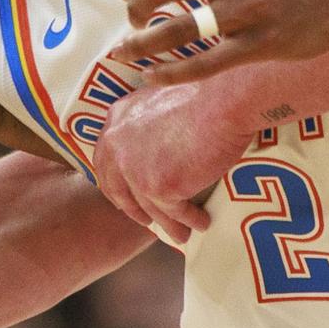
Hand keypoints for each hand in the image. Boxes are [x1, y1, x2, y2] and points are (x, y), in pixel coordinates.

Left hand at [91, 82, 252, 241]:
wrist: (223, 101)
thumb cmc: (204, 94)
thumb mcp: (160, 100)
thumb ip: (146, 121)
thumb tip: (153, 144)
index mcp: (117, 119)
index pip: (105, 159)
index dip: (115, 182)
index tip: (125, 197)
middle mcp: (117, 144)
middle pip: (118, 188)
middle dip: (132, 209)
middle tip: (146, 221)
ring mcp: (135, 168)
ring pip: (149, 207)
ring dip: (167, 224)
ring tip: (181, 233)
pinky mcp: (158, 187)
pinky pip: (174, 212)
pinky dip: (189, 220)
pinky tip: (201, 222)